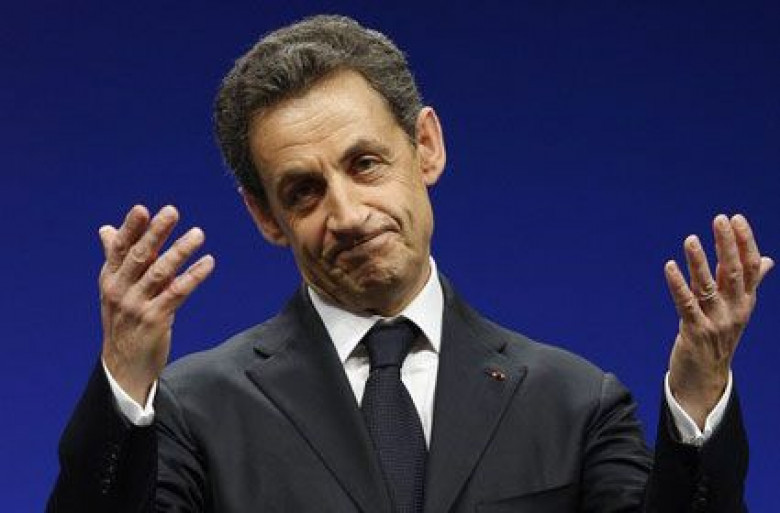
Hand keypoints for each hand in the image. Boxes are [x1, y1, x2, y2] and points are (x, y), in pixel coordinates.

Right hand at [98, 205, 214, 403]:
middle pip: (139, 255)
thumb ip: (116, 258)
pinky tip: (208, 262)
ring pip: (160, 272)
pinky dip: (194, 276)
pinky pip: (178, 293)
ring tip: (198, 233)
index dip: (130, 228)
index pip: (119, 248)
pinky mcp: (155, 319)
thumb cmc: (123, 323)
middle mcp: (120, 290)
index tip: (141, 208)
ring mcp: (137, 306)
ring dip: (181, 250)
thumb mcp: (115, 289)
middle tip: (172, 211)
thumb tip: (106, 228)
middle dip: (156, 232)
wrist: (124, 367)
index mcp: (110, 279)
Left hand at [664, 214, 772, 428]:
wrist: (707, 378)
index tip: (736, 218)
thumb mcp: (738, 309)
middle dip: (727, 244)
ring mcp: (716, 322)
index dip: (744, 242)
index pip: (750, 267)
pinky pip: (686, 304)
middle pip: (733, 272)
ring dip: (699, 261)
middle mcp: (735, 310)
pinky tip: (669, 267)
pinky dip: (677, 284)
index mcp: (745, 301)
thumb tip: (768, 260)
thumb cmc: (720, 338)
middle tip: (719, 219)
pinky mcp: (694, 332)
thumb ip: (750, 283)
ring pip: (708, 286)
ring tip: (691, 239)